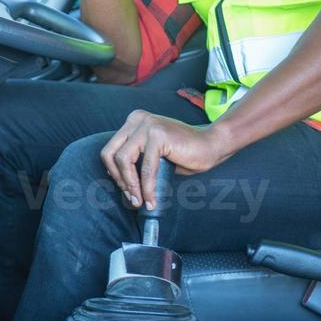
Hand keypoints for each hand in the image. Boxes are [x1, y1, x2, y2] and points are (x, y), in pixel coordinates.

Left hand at [100, 111, 222, 209]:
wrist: (211, 145)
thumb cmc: (184, 152)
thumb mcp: (152, 155)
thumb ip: (135, 161)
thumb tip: (119, 182)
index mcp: (133, 121)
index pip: (110, 150)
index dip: (114, 174)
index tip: (126, 190)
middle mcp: (137, 119)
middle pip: (110, 154)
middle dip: (119, 179)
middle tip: (131, 197)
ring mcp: (147, 124)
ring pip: (123, 160)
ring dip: (131, 185)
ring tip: (141, 201)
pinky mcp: (158, 135)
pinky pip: (145, 168)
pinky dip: (147, 187)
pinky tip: (152, 198)